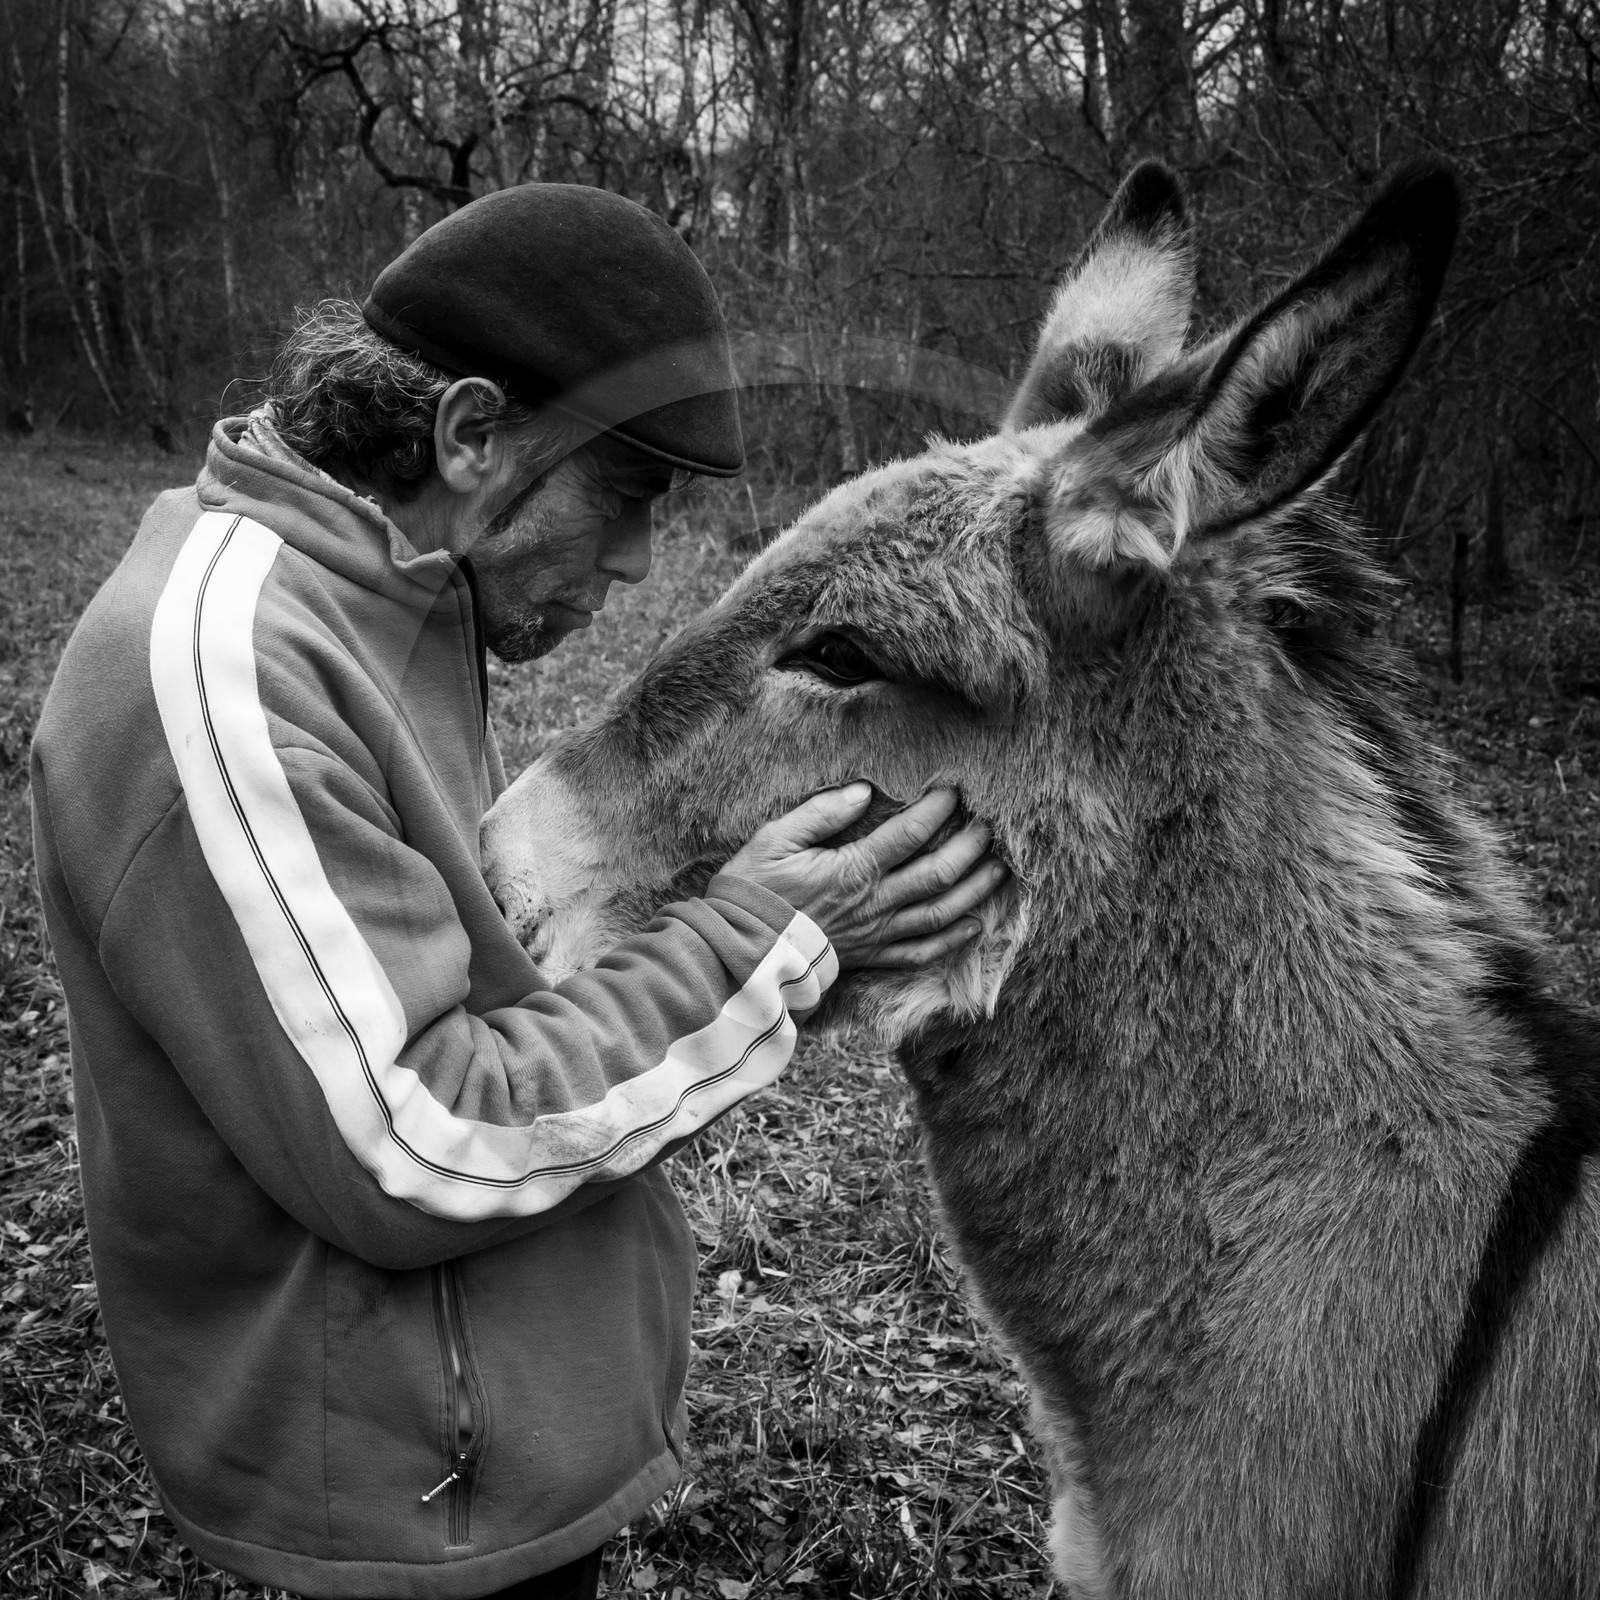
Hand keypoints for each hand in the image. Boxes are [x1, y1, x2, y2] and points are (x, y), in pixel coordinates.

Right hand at [721, 783, 1008, 969]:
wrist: (737, 953)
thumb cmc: (752, 892)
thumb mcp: (774, 839)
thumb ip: (821, 813)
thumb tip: (864, 791)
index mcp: (852, 870)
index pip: (908, 833)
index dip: (936, 809)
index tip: (954, 789)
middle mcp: (874, 903)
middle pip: (937, 874)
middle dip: (969, 847)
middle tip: (989, 826)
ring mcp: (876, 934)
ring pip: (939, 914)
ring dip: (974, 891)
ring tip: (999, 869)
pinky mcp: (871, 957)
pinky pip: (920, 953)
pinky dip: (951, 941)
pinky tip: (974, 926)